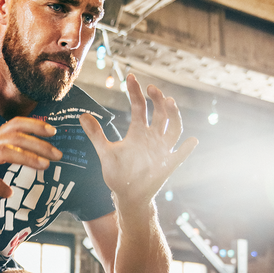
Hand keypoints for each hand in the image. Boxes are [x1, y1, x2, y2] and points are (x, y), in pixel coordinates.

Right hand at [0, 117, 61, 210]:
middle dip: (38, 144)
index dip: (34, 125)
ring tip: (44, 167)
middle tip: (57, 155)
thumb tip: (30, 154)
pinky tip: (8, 193)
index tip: (54, 131)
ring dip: (26, 158)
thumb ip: (5, 154)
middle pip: (14, 137)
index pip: (14, 124)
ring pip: (3, 152)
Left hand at [79, 73, 196, 206]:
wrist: (127, 196)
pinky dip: (186, 148)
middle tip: (152, 88)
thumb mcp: (105, 152)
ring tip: (170, 102)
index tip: (131, 77)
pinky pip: (180, 155)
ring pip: (173, 129)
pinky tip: (192, 140)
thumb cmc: (119, 173)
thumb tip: (82, 115)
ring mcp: (162, 150)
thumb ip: (96, 134)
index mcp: (138, 132)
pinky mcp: (167, 165)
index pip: (139, 107)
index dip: (136, 92)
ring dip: (174, 116)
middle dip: (157, 99)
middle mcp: (153, 137)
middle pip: (160, 113)